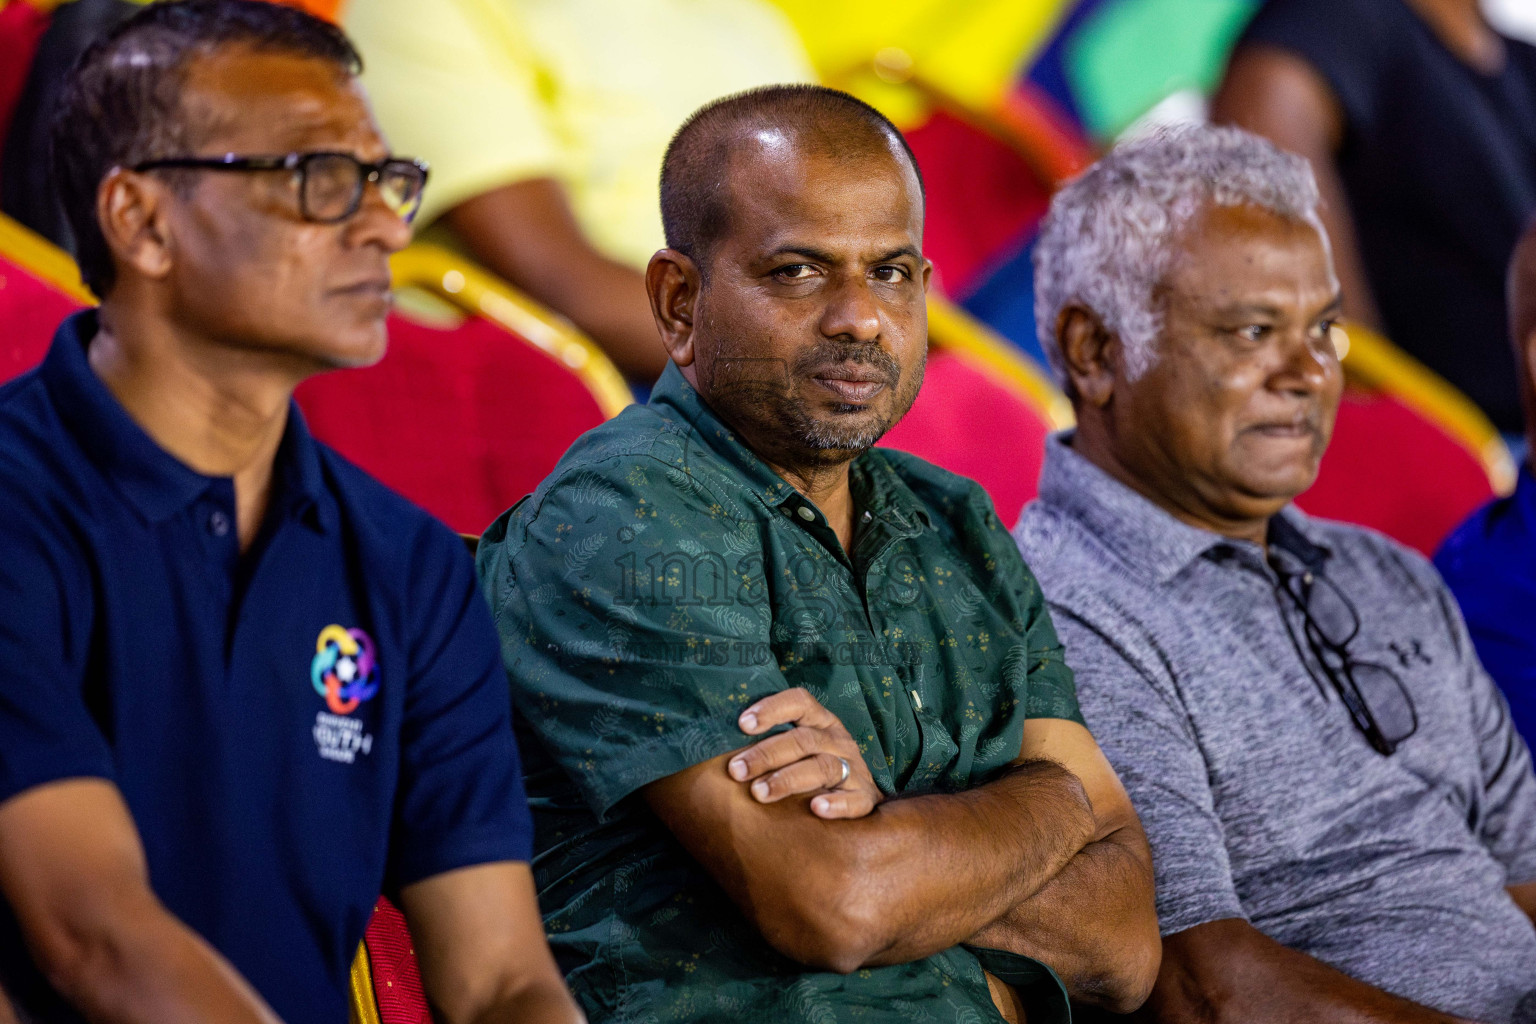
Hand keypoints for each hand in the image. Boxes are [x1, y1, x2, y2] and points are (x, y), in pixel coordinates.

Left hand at [727, 687, 883, 819]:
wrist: (861, 798)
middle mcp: (836, 740)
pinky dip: (835, 803)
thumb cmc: (812, 770)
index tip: (742, 724)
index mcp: (819, 721)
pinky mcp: (864, 797)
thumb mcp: (796, 748)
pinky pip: (853, 799)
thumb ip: (767, 744)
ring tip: (760, 793)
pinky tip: (815, 808)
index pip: (799, 702)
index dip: (772, 709)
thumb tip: (716, 748)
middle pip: (803, 740)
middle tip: (737, 770)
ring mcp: (853, 767)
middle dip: (766, 754)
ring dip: (788, 779)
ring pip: (822, 767)